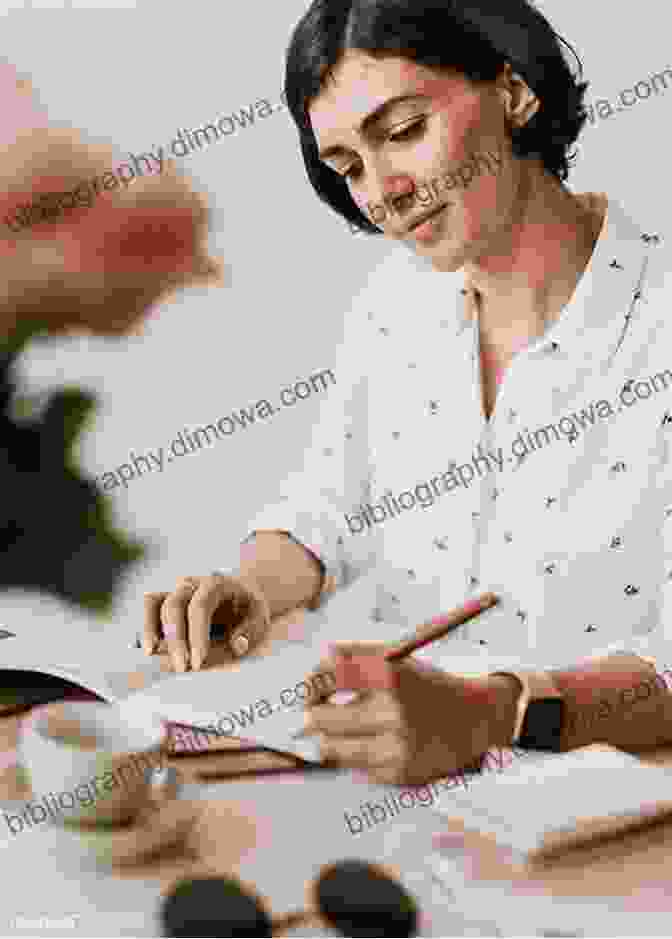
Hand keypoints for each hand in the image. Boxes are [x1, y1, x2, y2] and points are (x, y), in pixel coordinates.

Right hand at [143, 573, 270, 671]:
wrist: (241, 592)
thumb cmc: (250, 607)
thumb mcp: (260, 616)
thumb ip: (252, 630)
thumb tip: (238, 645)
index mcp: (217, 584)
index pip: (201, 606)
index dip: (197, 634)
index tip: (199, 662)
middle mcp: (193, 584)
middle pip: (175, 605)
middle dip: (176, 638)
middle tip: (182, 668)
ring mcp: (177, 591)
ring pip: (155, 602)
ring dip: (151, 629)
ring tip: (150, 655)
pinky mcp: (167, 601)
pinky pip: (150, 608)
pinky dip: (145, 626)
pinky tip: (146, 648)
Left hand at [303, 643, 518, 784]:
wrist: (473, 720)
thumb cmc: (424, 686)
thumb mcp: (394, 660)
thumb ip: (351, 656)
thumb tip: (312, 672)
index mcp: (390, 676)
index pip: (329, 677)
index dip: (311, 683)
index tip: (310, 689)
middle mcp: (393, 712)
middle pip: (321, 717)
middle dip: (312, 713)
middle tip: (314, 710)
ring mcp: (395, 747)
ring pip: (331, 747)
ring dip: (327, 737)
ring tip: (340, 727)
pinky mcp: (397, 774)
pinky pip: (354, 766)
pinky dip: (355, 755)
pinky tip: (376, 744)